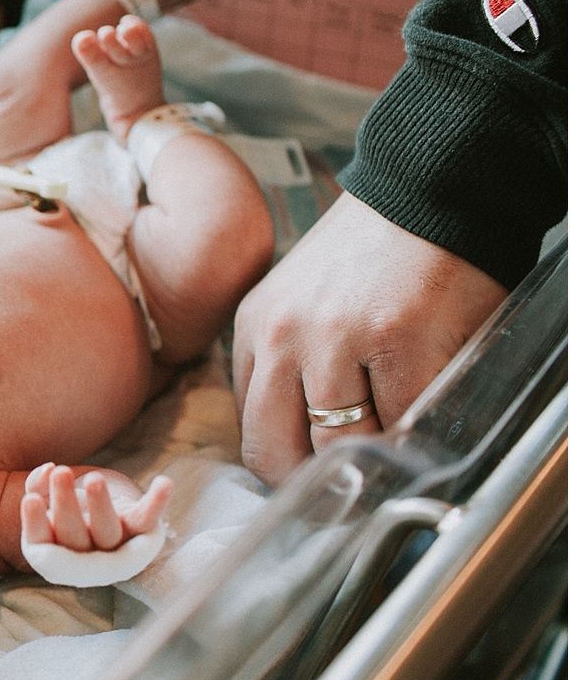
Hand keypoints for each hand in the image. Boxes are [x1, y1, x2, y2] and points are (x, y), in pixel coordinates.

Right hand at [22, 464, 172, 551]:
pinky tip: (164, 483)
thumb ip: (38, 485)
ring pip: (108, 532)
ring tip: (93, 479)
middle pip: (74, 537)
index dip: (35, 524)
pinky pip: (148, 521)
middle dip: (66, 504)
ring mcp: (116, 547)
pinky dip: (157, 502)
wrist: (108, 515)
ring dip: (101, 505)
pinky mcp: (141, 532)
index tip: (31, 499)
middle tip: (61, 473)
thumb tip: (47, 470)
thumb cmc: (70, 506)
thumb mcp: (46, 496)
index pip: (41, 543)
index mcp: (55, 552)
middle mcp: (86, 556)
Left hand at [232, 192, 508, 482]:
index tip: (315, 477)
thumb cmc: (372, 255)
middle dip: (316, 483)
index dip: (285, 464)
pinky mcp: (398, 340)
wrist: (428, 191)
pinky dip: (418, 431)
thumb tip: (300, 444)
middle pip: (276, 452)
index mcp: (253, 330)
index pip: (250, 430)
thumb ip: (289, 366)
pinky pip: (403, 421)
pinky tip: (427, 411)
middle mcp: (282, 337)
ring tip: (394, 444)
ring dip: (372, 459)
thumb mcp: (301, 303)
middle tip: (352, 487)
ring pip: (340, 448)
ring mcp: (337, 340)